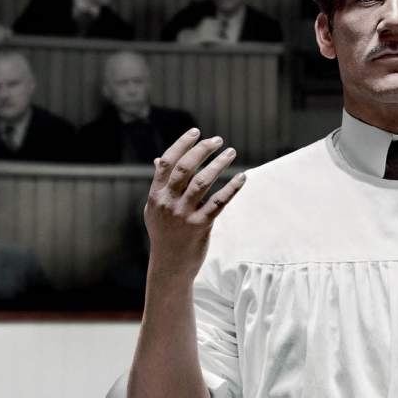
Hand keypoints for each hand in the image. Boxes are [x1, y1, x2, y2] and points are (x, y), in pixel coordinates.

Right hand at [144, 129, 246, 279]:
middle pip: (186, 167)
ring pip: (203, 181)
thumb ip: (160, 185)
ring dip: (219, 163)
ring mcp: (184, 214)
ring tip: (231, 152)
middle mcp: (168, 202)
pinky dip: (232, 188)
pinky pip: (219, 202)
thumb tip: (159, 160)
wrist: (170, 265)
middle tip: (218, 140)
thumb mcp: (155, 209)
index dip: (182, 144)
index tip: (196, 132)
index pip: (168, 162)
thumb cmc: (164, 233)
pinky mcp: (200, 225)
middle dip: (203, 150)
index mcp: (156, 195)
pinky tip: (242, 177)